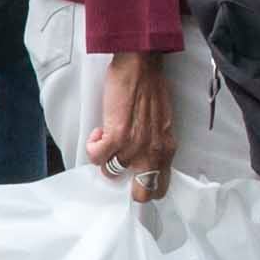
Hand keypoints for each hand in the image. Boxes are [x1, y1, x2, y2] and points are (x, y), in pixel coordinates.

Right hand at [87, 48, 178, 201]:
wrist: (142, 65)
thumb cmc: (151, 87)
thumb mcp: (162, 122)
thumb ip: (155, 142)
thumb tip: (141, 154)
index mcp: (167, 149)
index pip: (160, 187)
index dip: (144, 187)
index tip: (133, 177)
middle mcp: (153, 153)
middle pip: (141, 193)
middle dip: (126, 185)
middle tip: (115, 165)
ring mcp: (135, 146)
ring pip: (111, 172)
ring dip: (104, 157)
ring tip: (105, 137)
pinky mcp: (116, 136)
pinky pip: (97, 156)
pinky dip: (93, 145)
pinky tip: (99, 131)